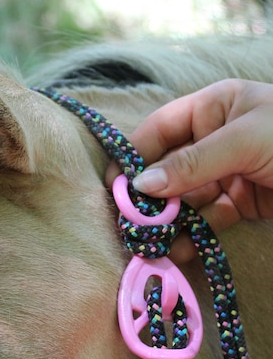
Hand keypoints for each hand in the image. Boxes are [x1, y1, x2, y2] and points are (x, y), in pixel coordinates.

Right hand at [106, 79, 272, 260]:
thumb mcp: (245, 139)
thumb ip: (192, 162)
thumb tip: (140, 186)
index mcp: (213, 109)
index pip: (160, 130)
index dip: (134, 155)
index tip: (113, 185)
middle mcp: (213, 140)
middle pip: (167, 169)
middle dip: (149, 197)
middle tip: (129, 223)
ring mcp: (225, 173)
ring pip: (184, 199)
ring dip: (167, 222)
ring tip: (148, 243)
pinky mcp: (239, 203)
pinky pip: (206, 219)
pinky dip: (192, 236)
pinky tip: (178, 250)